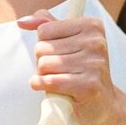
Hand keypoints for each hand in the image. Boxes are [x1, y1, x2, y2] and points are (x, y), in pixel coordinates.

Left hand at [17, 9, 119, 124]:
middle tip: (57, 70)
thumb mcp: (67, 39)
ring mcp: (94, 64)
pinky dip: (41, 85)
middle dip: (43, 61)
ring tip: (57, 78)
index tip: (58, 53)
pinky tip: (45, 87)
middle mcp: (96, 42)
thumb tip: (22, 22)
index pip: (44, 29)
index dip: (44, 44)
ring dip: (43, 75)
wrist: (104, 102)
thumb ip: (46, 24)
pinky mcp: (89, 85)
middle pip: (41, 47)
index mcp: (91, 25)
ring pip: (43, 64)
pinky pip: (50, 81)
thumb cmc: (81, 67)